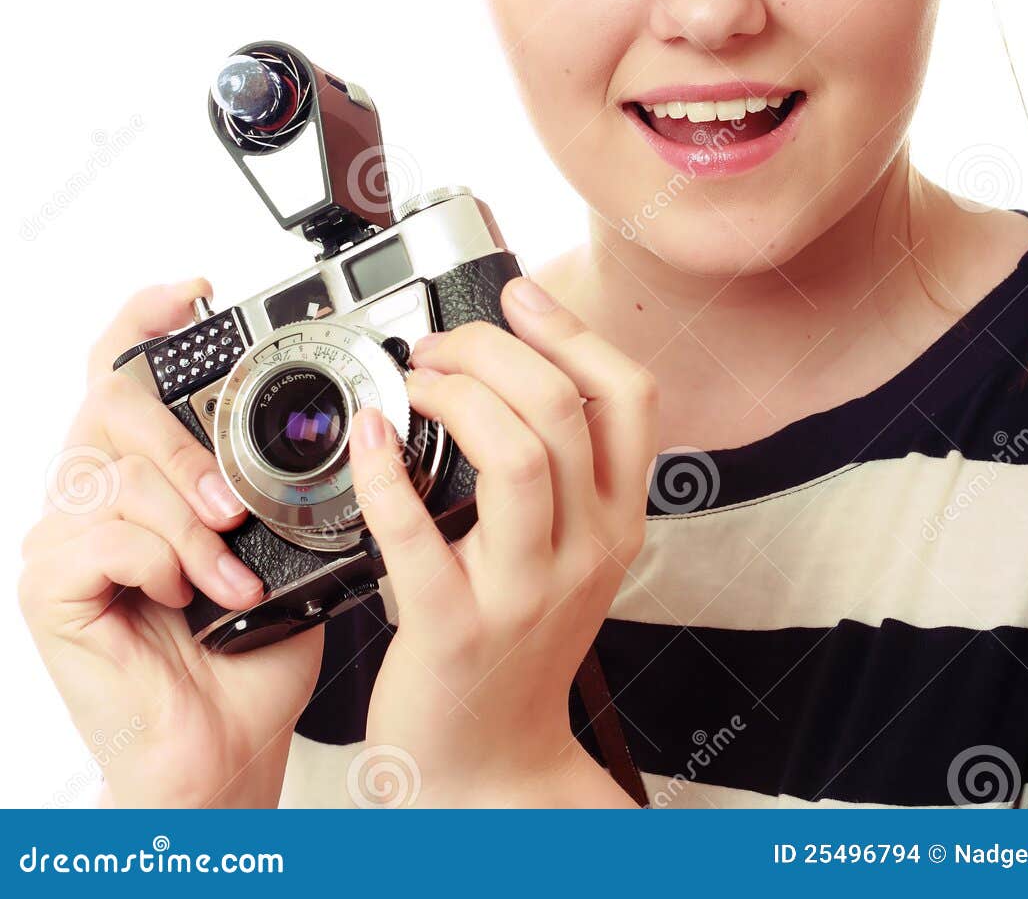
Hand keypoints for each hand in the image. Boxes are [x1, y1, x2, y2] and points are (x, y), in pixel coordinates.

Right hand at [19, 282, 323, 808]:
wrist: (226, 749)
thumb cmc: (247, 653)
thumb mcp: (278, 543)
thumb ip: (273, 478)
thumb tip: (330, 417)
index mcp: (142, 472)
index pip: (120, 369)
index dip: (146, 319)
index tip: (193, 293)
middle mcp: (93, 493)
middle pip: (113, 402)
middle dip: (184, 446)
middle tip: (231, 504)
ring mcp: (62, 537)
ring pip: (123, 475)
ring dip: (194, 530)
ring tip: (230, 578)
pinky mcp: (47, 585)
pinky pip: (108, 536)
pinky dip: (165, 565)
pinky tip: (184, 601)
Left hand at [347, 275, 658, 807]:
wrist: (487, 762)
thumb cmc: (517, 643)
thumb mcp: (568, 552)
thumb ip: (557, 470)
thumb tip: (510, 362)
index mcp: (615, 521)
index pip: (631, 398)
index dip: (573, 329)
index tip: (519, 294)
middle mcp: (583, 551)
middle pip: (561, 407)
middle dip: (492, 348)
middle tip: (441, 346)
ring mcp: (523, 591)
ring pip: (515, 455)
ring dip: (455, 394)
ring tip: (415, 382)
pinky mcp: (453, 627)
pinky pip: (416, 531)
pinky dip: (384, 470)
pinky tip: (367, 437)